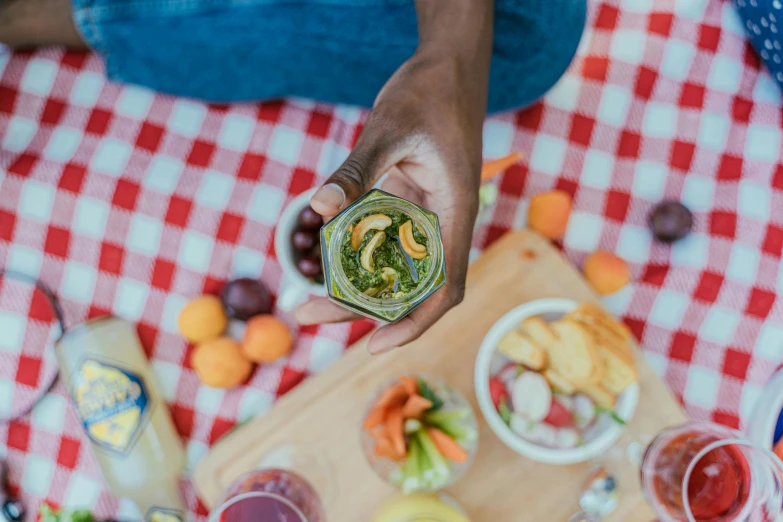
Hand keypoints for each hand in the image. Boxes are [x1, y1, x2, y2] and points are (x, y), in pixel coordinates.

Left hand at [295, 48, 486, 353]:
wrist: (447, 65)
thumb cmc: (428, 93)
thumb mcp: (388, 130)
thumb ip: (355, 172)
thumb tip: (317, 209)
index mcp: (454, 214)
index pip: (445, 287)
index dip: (415, 323)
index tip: (375, 345)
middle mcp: (444, 221)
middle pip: (411, 284)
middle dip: (364, 308)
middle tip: (309, 314)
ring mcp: (426, 213)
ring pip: (396, 265)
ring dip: (357, 284)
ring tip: (309, 297)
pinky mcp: (409, 200)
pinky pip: (385, 238)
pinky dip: (358, 253)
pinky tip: (324, 256)